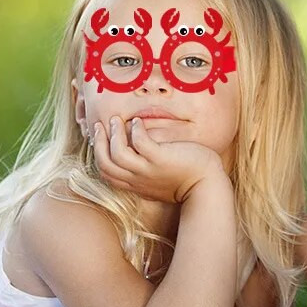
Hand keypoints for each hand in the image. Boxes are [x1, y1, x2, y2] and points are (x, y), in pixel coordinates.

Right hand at [93, 116, 226, 202]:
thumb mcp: (159, 180)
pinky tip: (140, 122)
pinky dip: (136, 130)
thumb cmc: (187, 179)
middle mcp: (138, 179)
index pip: (106, 172)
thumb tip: (139, 157)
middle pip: (105, 163)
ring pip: (117, 153)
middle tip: (101, 125)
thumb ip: (146, 172)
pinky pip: (139, 142)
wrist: (207, 186)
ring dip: (114, 134)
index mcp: (135, 183)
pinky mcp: (160, 159)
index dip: (99, 154)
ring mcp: (148, 170)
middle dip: (99, 142)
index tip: (101, 138)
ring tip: (117, 120)